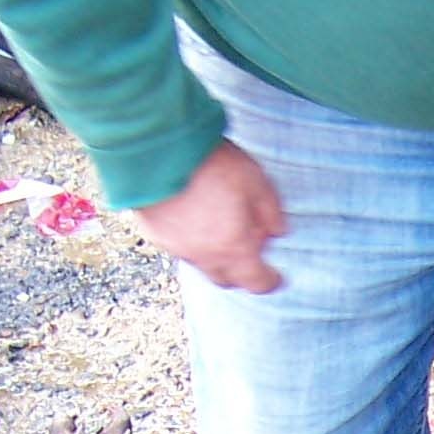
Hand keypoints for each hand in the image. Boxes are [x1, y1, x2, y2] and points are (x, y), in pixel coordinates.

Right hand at [132, 140, 286, 291]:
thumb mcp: (255, 181)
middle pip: (227, 279)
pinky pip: (178, 246)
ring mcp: (176, 247)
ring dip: (214, 255)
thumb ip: (270, 211)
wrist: (156, 151)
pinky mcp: (155, 234)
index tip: (276, 277)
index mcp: (234, 248)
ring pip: (201, 263)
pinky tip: (193, 218)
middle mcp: (204, 255)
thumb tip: (278, 230)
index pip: (256, 282)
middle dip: (241, 271)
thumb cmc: (209, 164)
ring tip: (220, 229)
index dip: (269, 281)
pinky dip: (190, 240)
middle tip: (249, 248)